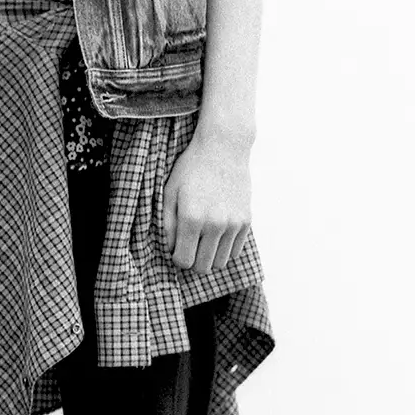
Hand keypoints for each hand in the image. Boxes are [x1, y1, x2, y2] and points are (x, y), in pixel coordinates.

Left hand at [162, 127, 251, 273]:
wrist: (224, 147)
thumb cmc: (192, 168)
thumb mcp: (170, 192)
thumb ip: (168, 224)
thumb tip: (171, 249)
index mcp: (191, 218)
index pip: (184, 260)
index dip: (177, 258)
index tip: (177, 248)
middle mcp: (214, 224)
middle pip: (203, 267)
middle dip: (193, 261)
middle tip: (189, 246)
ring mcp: (233, 224)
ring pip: (220, 262)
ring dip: (209, 256)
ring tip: (203, 240)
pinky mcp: (246, 221)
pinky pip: (235, 252)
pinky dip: (224, 248)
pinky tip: (217, 234)